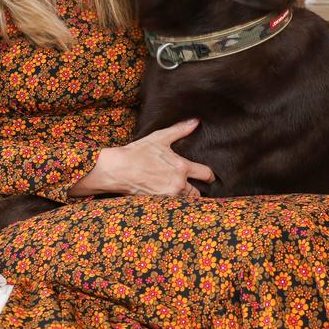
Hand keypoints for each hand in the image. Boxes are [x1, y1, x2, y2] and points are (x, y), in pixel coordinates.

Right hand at [69, 118, 215, 197]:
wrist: (118, 169)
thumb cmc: (138, 153)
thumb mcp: (159, 138)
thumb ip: (180, 130)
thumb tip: (195, 122)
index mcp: (181, 168)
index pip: (206, 174)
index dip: (209, 176)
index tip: (208, 176)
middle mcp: (178, 184)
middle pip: (197, 193)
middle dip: (195, 189)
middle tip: (191, 185)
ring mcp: (168, 196)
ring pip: (185, 201)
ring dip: (184, 197)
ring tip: (178, 192)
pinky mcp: (159, 204)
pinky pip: (173, 206)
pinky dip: (173, 203)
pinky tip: (168, 198)